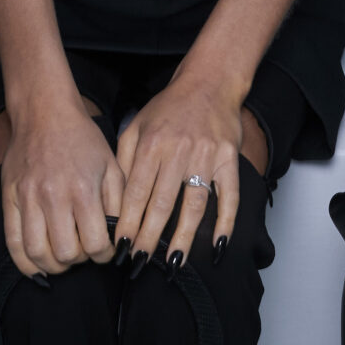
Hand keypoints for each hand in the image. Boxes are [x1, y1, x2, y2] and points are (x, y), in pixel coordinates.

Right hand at [0, 98, 123, 279]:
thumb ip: (118, 203)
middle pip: (66, 254)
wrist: (45, 113)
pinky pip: (12, 243)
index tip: (105, 250)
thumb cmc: (81, 138)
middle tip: (85, 251)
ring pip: (37, 253)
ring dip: (54, 266)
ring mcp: (28, 199)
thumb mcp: (111, 167)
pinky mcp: (10, 199)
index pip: (94, 244)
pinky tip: (38, 266)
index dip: (104, 255)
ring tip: (63, 259)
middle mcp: (53, 197)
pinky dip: (25, 263)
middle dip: (80, 260)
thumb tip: (120, 237)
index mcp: (82, 190)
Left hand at [113, 77, 266, 268]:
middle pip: (162, 203)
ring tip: (173, 262)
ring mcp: (206, 156)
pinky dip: (225, 222)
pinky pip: (229, 196)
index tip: (119, 245)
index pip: (136, 192)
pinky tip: (218, 245)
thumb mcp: (137, 126)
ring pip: (194, 205)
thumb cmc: (169, 108)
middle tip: (140, 261)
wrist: (209, 83)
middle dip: (148, 236)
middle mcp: (178, 152)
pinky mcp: (229, 159)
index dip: (127, 221)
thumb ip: (125, 160)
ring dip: (183, 236)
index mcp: (151, 145)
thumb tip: (115, 200)